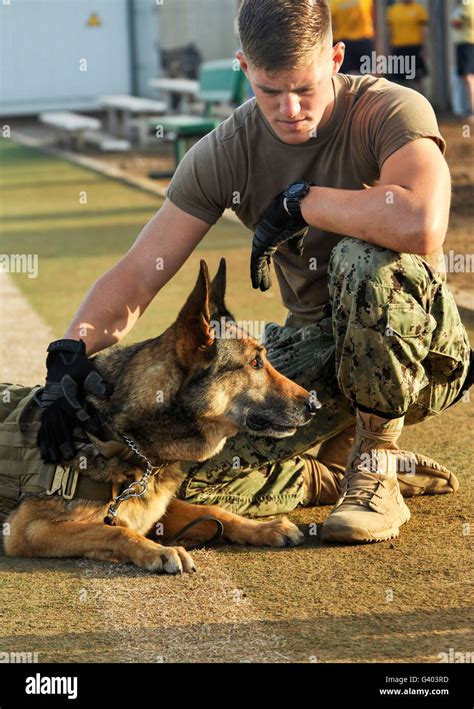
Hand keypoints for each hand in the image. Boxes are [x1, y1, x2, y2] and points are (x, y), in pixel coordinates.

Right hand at [36, 339, 112, 462]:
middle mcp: (55, 400)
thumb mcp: (88, 371)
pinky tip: (43, 451)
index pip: (75, 408)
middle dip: (64, 440)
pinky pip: (43, 426)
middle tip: (69, 455)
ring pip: (50, 428)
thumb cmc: (79, 367)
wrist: (62, 358)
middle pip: (59, 423)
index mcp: (66, 391)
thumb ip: (96, 382)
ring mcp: (49, 405)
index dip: (83, 419)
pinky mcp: (46, 408)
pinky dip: (43, 439)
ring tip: (53, 459)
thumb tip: (108, 392)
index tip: (93, 429)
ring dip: (52, 444)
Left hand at [251, 191, 308, 290]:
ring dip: (258, 277)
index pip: (265, 254)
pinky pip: (255, 264)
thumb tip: (298, 253)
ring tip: (260, 288)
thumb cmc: (296, 218)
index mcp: (270, 237)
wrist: (293, 209)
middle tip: (262, 285)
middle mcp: (262, 240)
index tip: (266, 272)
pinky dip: (255, 275)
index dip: (265, 265)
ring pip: (256, 265)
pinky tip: (256, 285)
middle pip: (259, 261)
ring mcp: (259, 243)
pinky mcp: (260, 246)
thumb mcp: (296, 236)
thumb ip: (295, 245)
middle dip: (261, 274)